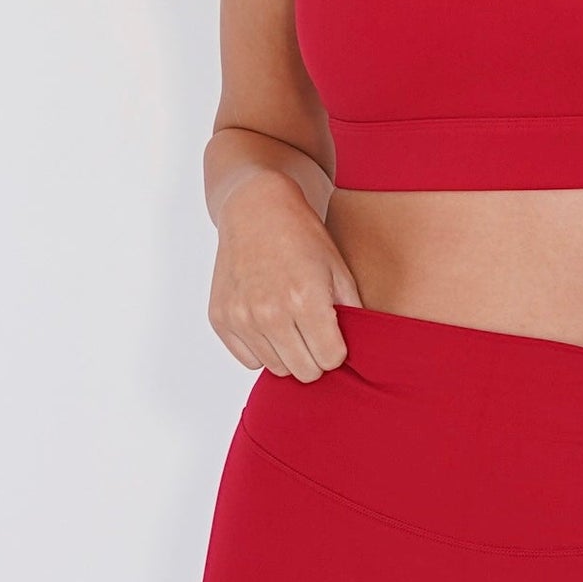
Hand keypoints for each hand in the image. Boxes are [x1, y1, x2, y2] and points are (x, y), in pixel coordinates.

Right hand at [209, 172, 363, 378]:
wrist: (256, 209)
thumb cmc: (303, 237)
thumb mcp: (339, 270)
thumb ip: (352, 314)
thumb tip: (361, 352)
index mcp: (306, 300)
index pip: (330, 360)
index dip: (337, 349)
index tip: (334, 333)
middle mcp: (270, 313)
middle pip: (305, 372)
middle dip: (315, 357)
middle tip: (314, 332)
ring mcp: (242, 317)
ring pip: (276, 369)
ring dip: (288, 353)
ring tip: (291, 323)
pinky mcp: (221, 318)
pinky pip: (249, 360)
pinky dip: (262, 348)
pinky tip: (268, 321)